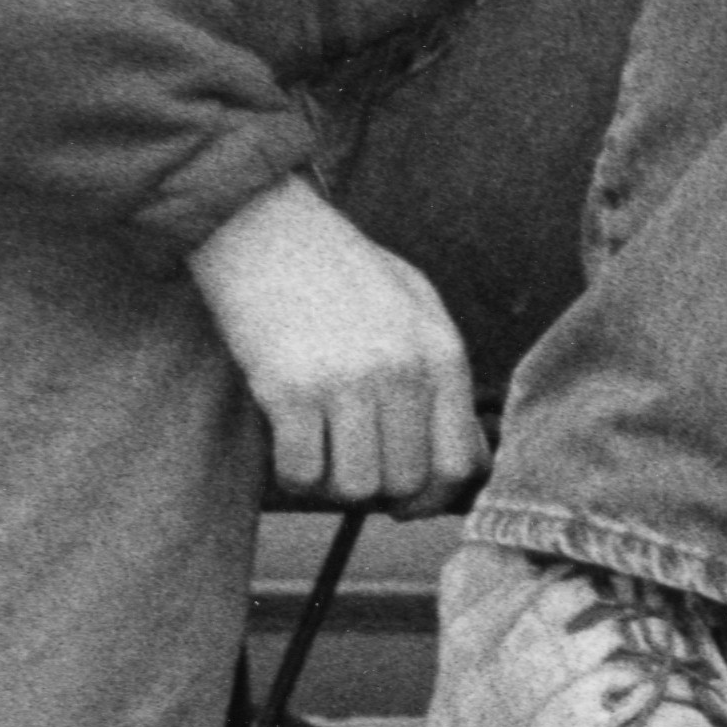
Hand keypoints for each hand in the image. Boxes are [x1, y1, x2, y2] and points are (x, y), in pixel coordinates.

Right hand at [186, 177, 485, 509]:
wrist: (265, 225)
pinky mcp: (290, 388)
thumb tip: (462, 459)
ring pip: (355, 487)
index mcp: (441, 352)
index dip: (434, 497)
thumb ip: (441, 376)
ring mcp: (347, 381)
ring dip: (333, 484)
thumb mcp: (415, 304)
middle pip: (406, 482)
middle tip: (351, 468)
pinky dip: (292, 472)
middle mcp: (402, 371)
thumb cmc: (339, 268)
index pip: (460, 462)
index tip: (408, 501)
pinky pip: (301, 472)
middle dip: (379, 492)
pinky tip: (287, 443)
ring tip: (319, 450)